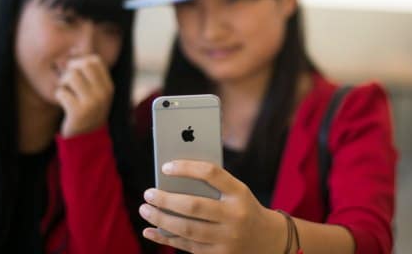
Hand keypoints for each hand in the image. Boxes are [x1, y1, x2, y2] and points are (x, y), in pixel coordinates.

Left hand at [56, 55, 113, 137]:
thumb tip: (73, 51)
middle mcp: (103, 93)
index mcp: (108, 86)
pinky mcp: (78, 112)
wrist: (87, 138)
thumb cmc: (87, 110)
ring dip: (63, 84)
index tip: (76, 73)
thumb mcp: (95, 92)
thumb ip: (88, 74)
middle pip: (81, 65)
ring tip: (67, 93)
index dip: (81, 62)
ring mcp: (92, 102)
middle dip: (70, 71)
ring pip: (70, 77)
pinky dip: (59, 96)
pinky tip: (65, 104)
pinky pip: (61, 92)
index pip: (94, 60)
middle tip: (68, 82)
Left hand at [139, 160, 286, 253]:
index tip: (165, 166)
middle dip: (165, 199)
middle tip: (148, 193)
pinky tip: (151, 230)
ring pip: (186, 229)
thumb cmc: (242, 207)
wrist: (267, 238)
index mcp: (239, 193)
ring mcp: (227, 239)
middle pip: (193, 206)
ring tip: (145, 210)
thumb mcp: (236, 191)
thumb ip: (211, 185)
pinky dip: (166, 237)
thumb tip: (172, 181)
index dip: (186, 168)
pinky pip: (187, 246)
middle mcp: (235, 216)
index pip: (211, 174)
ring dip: (160, 219)